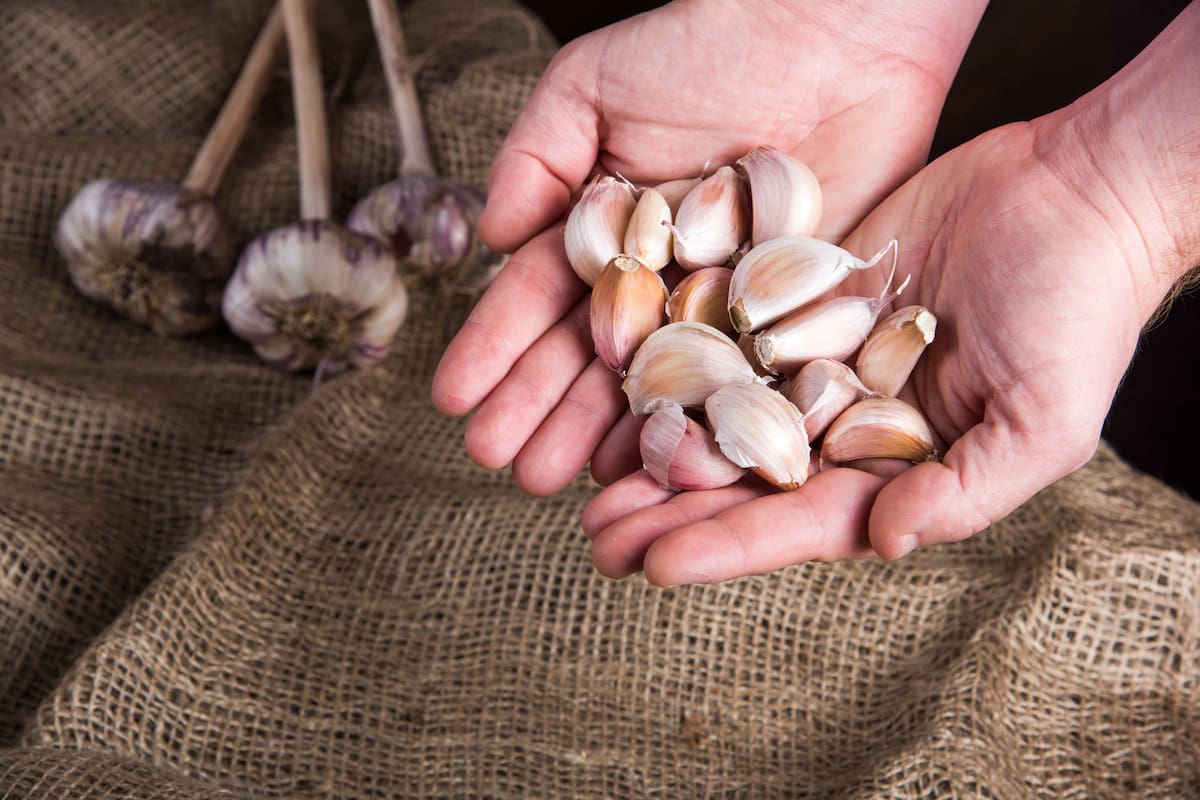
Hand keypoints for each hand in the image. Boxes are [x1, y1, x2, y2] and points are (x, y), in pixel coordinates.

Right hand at [432, 0, 986, 494]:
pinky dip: (698, 425)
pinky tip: (655, 462)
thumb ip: (535, 157)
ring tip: (555, 478)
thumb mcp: (593, 84)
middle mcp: (655, 280)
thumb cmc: (709, 43)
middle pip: (587, 355)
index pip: (538, 301)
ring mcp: (718, 306)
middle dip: (537, 408)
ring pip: (652, 384)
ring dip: (600, 434)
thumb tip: (491, 236)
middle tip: (496, 458)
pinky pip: (736, 384)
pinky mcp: (787, 318)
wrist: (834, 32)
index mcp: (604, 233)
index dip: (494, 350)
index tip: (454, 399)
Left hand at [585, 96, 1195, 582]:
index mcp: (895, 469)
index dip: (727, 545)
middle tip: (595, 539)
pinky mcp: (796, 295)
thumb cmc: (1077, 313)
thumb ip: (964, 491)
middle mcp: (843, 424)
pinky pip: (724, 333)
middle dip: (670, 512)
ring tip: (587, 480)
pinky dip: (674, 360)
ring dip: (657, 448)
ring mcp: (814, 359)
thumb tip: (887, 542)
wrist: (1072, 193)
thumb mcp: (1040, 421)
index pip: (799, 521)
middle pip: (742, 479)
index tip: (653, 563)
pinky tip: (618, 385)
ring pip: (719, 413)